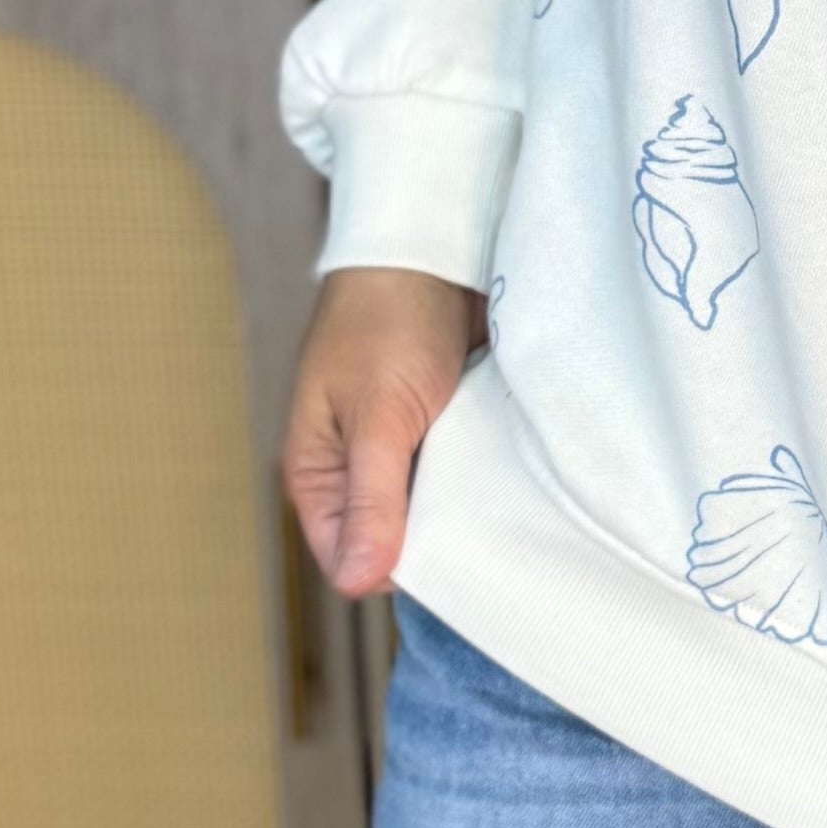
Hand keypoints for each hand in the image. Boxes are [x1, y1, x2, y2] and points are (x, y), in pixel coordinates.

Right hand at [281, 264, 484, 595]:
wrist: (431, 245)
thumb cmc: (387, 319)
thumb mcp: (380, 417)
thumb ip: (373, 499)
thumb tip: (356, 582)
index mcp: (318, 473)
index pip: (350, 559)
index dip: (397, 567)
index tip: (450, 562)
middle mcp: (355, 470)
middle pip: (395, 540)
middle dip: (435, 540)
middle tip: (484, 536)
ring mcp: (401, 449)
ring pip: (434, 509)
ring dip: (464, 508)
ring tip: (498, 503)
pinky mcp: (443, 428)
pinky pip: (463, 474)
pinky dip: (483, 476)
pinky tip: (508, 474)